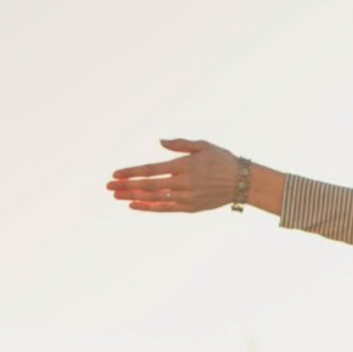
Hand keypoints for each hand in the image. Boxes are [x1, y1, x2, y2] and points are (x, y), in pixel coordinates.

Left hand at [107, 139, 240, 211]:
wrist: (243, 182)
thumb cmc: (223, 160)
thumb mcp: (203, 146)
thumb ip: (180, 144)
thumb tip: (160, 143)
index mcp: (184, 166)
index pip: (151, 170)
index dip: (131, 172)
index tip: (115, 174)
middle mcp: (183, 183)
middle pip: (148, 186)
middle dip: (126, 186)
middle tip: (108, 187)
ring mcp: (187, 197)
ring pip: (155, 198)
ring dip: (134, 197)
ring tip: (117, 196)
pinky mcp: (191, 207)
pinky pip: (165, 208)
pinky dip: (149, 207)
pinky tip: (135, 205)